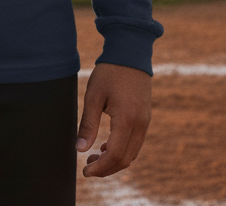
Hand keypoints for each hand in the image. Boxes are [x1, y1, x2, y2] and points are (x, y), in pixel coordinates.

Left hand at [76, 62, 151, 177]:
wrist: (130, 54)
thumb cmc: (109, 73)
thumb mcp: (93, 96)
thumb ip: (88, 124)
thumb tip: (80, 149)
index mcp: (127, 120)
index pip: (115, 155)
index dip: (100, 168)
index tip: (84, 171)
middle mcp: (140, 125)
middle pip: (126, 159)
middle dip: (106, 168)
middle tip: (87, 167)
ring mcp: (145, 122)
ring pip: (132, 153)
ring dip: (114, 161)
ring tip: (94, 158)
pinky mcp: (145, 118)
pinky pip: (135, 143)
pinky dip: (122, 150)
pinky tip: (106, 147)